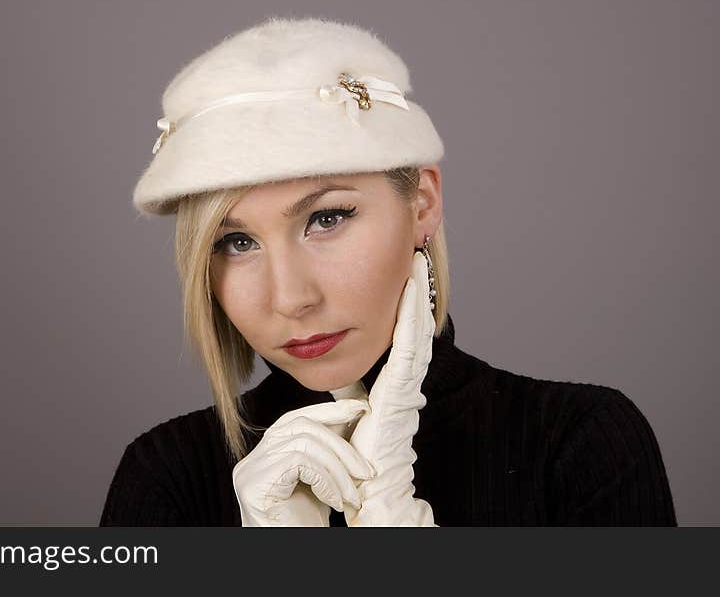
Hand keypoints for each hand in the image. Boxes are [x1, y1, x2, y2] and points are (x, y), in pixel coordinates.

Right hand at [232, 399, 375, 525]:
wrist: (293, 557)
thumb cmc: (306, 526)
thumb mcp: (321, 480)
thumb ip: (326, 450)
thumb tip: (352, 412)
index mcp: (266, 454)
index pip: (296, 419)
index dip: (329, 410)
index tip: (361, 408)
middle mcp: (252, 459)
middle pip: (301, 426)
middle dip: (341, 444)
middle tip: (367, 471)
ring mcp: (249, 471)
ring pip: (303, 444)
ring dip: (338, 469)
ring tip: (352, 496)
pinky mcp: (254, 485)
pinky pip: (299, 463)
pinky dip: (325, 481)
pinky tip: (335, 503)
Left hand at [333, 250, 438, 526]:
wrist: (369, 494)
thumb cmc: (354, 462)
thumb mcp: (348, 416)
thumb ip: (346, 394)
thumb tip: (334, 376)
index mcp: (390, 387)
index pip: (398, 338)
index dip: (402, 308)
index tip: (399, 277)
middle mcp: (403, 383)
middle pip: (409, 328)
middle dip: (413, 293)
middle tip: (414, 257)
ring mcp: (407, 387)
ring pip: (414, 332)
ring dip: (416, 297)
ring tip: (417, 262)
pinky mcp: (404, 392)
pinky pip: (411, 348)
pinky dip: (414, 318)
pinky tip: (413, 290)